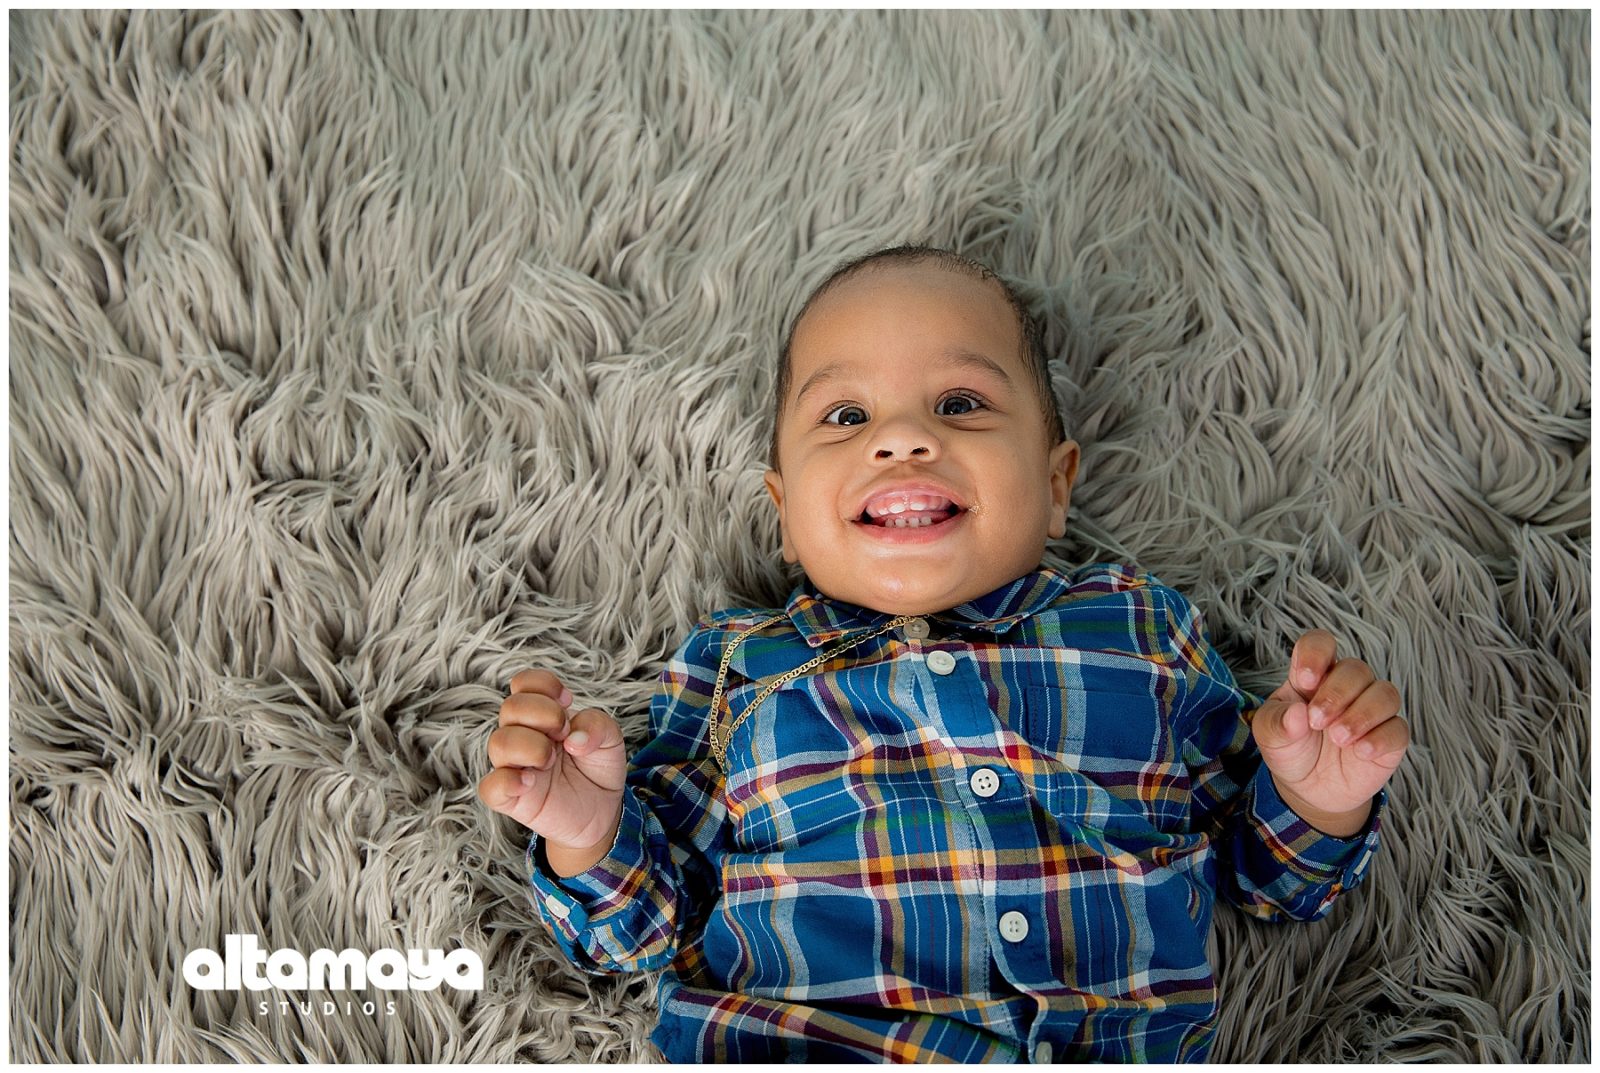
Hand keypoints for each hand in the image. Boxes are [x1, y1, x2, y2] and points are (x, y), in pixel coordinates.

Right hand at [478, 669, 627, 868]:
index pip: (524, 684)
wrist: (601, 811)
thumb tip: (574, 738)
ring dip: (531, 746)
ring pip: (499, 742)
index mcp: (541, 716)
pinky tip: (531, 782)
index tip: (568, 701)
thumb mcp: (610, 740)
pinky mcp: (511, 798)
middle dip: (544, 713)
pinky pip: (490, 787)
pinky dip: (507, 781)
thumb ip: (597, 725)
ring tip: (551, 760)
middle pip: (511, 707)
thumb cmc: (597, 769)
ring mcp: (513, 766)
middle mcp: (522, 736)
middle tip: (565, 733)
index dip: (543, 685)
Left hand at [1249, 630, 1408, 836]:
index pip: (1321, 644)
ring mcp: (1371, 711)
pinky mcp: (1390, 738)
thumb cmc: (1290, 750)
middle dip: (1337, 694)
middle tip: (1317, 722)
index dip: (1316, 653)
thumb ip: (1277, 723)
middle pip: (1356, 669)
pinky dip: (1381, 739)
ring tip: (1338, 739)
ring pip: (1385, 693)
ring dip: (1362, 714)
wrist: (1309, 790)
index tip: (1306, 680)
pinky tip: (1361, 752)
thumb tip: (1297, 714)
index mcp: (1313, 676)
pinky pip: (1398, 728)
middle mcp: (1346, 687)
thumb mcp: (1270, 737)